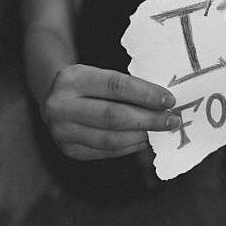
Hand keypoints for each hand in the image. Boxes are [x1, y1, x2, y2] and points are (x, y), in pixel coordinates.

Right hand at [41, 64, 179, 160]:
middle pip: (114, 116)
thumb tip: (164, 103)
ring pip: (111, 138)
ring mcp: (61, 131)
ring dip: (142, 136)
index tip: (169, 100)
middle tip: (172, 120)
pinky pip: (107, 151)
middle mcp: (60, 106)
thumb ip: (128, 87)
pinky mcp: (68, 149)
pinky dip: (130, 146)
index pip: (116, 86)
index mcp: (72, 79)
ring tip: (161, 130)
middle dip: (149, 119)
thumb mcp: (101, 74)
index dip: (145, 94)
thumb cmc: (90, 83)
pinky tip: (145, 139)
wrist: (53, 96)